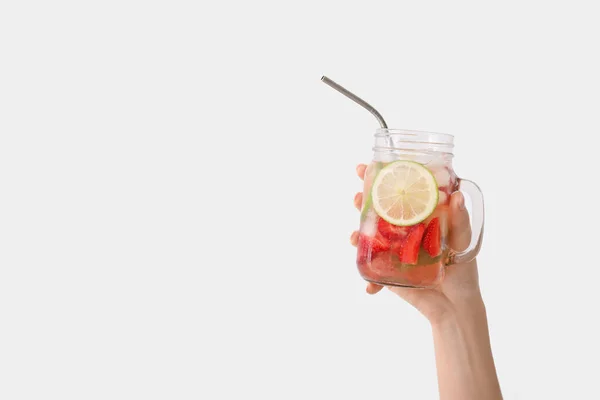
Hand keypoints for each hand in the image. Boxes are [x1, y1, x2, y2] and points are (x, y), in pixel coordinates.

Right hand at [350, 164, 483, 322]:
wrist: (456, 306)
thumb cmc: (464, 270)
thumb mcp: (463, 241)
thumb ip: (459, 220)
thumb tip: (457, 196)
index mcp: (419, 216)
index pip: (397, 191)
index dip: (379, 178)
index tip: (365, 168)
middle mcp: (402, 230)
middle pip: (377, 210)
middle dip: (362, 201)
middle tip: (357, 197)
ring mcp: (392, 251)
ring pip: (368, 237)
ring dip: (357, 235)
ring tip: (355, 237)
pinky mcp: (387, 273)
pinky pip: (372, 272)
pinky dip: (370, 280)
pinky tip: (371, 287)